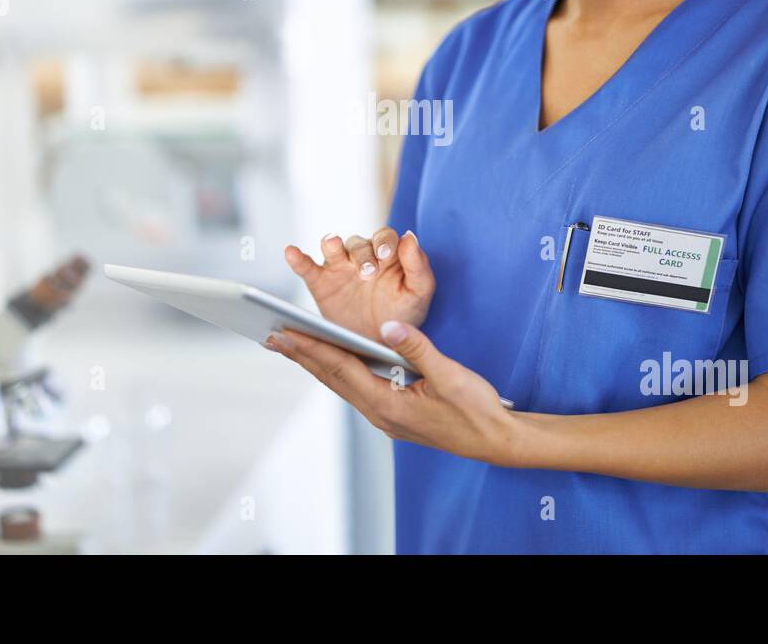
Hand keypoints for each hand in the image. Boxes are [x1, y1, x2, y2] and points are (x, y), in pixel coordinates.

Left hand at [265, 319, 520, 466]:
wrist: (496, 440)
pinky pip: (357, 388)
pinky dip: (339, 371)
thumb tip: (389, 327)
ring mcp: (386, 416)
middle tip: (272, 336)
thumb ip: (417, 348)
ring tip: (292, 345)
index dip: (311, 348)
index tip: (285, 333)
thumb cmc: (476, 410)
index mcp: (389, 404)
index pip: (342, 369)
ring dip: (316, 363)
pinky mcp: (394, 414)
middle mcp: (381, 413)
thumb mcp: (449, 374)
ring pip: (342, 384)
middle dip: (302, 355)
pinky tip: (333, 360)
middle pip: (333, 378)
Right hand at [283, 228, 433, 343]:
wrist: (380, 345)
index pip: (385, 237)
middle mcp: (362, 257)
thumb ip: (418, 266)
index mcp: (388, 256)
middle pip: (358, 243)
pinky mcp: (320, 283)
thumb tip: (410, 236)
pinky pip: (307, 267)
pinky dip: (297, 258)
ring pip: (333, 247)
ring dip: (333, 244)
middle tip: (367, 273)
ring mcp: (340, 269)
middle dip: (362, 254)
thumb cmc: (404, 315)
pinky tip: (291, 252)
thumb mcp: (419, 293)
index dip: (384, 242)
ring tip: (333, 246)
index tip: (385, 255)